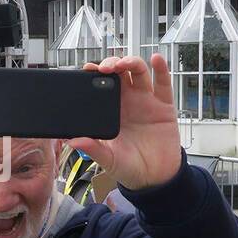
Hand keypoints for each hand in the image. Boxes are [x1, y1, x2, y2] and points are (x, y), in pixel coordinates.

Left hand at [68, 55, 180, 190]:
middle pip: (120, 73)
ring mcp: (147, 101)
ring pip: (139, 73)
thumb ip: (93, 149)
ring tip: (125, 63)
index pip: (101, 85)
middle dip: (112, 64)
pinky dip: (161, 69)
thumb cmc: (129, 167)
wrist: (154, 178)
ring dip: (132, 62)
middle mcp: (128, 102)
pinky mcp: (164, 106)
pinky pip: (164, 84)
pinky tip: (156, 59)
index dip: (95, 74)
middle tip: (105, 67)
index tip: (88, 69)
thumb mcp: (108, 159)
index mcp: (111, 111)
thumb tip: (73, 141)